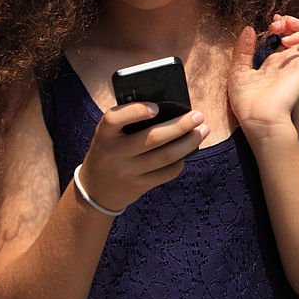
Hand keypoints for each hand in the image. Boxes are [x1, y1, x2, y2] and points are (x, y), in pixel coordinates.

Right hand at [78, 105, 209, 212]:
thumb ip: (129, 122)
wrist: (95, 190)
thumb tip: (171, 109)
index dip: (135, 111)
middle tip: (198, 116)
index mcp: (104, 134)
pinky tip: (187, 152)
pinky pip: (167, 173)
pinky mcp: (139, 187)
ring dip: (189, 143)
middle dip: (180, 126)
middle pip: (152, 138)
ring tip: (203, 130)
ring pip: (165, 156)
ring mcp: (127, 172)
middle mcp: (114, 154)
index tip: (156, 107)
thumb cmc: (110, 150)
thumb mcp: (109, 135)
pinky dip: (180, 161)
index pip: (114, 119)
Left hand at [227, 17, 298, 143]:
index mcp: (273, 66)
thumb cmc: (247, 102)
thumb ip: (244, 50)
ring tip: (282, 24)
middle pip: (296, 36)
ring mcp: (297, 64)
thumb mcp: (239, 71)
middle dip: (287, 23)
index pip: (281, 42)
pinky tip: (284, 40)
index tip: (267, 25)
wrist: (260, 118)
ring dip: (297, 24)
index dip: (277, 29)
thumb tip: (249, 29)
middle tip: (274, 22)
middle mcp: (287, 64)